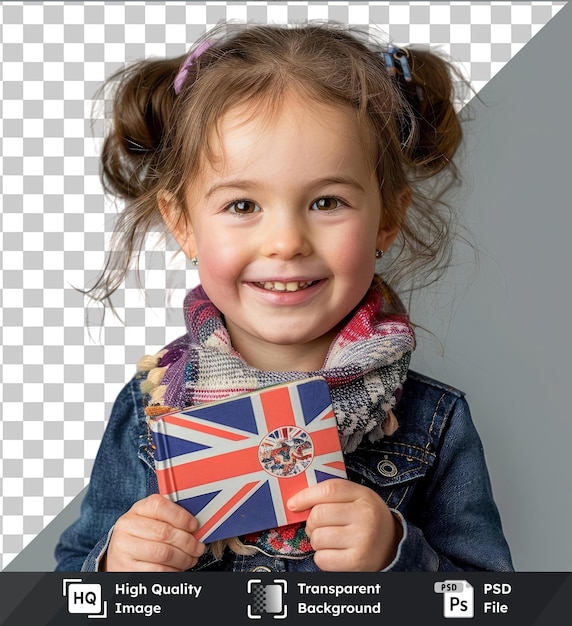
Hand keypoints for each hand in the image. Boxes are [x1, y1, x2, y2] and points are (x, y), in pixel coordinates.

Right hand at [103, 494, 205, 571]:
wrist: (120, 555)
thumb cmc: (143, 535)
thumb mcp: (153, 520)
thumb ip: (171, 517)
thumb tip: (195, 525)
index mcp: (137, 509)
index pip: (160, 506)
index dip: (181, 516)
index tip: (194, 525)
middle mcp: (127, 526)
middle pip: (164, 532)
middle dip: (187, 542)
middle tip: (198, 547)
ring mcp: (124, 549)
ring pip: (163, 554)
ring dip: (183, 558)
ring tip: (190, 558)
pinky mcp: (126, 569)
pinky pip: (157, 571)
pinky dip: (173, 570)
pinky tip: (178, 568)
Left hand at [287, 479, 401, 571]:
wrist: (393, 545)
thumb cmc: (366, 518)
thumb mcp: (356, 498)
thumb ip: (331, 494)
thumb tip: (294, 503)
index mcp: (364, 496)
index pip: (328, 490)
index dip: (306, 496)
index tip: (293, 504)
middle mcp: (365, 517)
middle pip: (318, 515)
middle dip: (311, 522)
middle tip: (319, 526)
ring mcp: (362, 540)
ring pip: (317, 538)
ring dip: (316, 540)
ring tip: (329, 540)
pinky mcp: (357, 562)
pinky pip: (322, 559)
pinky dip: (322, 557)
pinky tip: (333, 553)